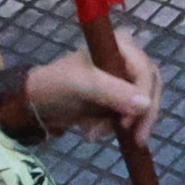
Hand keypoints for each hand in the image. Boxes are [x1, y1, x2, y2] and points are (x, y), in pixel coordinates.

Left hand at [16, 27, 160, 142]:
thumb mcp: (82, 86)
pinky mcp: (117, 98)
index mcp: (121, 45)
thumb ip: (113, 92)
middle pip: (150, 89)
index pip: (146, 72)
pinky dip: (113, 127)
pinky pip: (129, 115)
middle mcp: (127, 59)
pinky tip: (92, 132)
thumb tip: (146, 105)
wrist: (33, 104)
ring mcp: (123, 80)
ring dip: (122, 125)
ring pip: (142, 105)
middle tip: (134, 140)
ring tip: (93, 134)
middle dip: (139, 116)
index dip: (144, 98)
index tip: (129, 123)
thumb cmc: (55, 85)